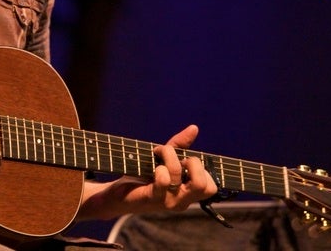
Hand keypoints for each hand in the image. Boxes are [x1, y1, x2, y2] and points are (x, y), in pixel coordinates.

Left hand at [79, 125, 216, 220]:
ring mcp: (167, 202)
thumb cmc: (143, 174)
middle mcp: (182, 201)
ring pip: (178, 174)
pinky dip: (158, 167)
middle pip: (205, 186)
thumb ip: (180, 145)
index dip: (201, 168)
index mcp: (188, 194)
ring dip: (167, 155)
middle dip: (193, 163)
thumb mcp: (164, 158)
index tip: (185, 160)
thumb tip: (194, 128)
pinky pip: (163, 180)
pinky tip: (152, 167)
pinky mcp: (151, 198)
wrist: (118, 193)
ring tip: (157, 154)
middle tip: (176, 159)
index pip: (211, 187)